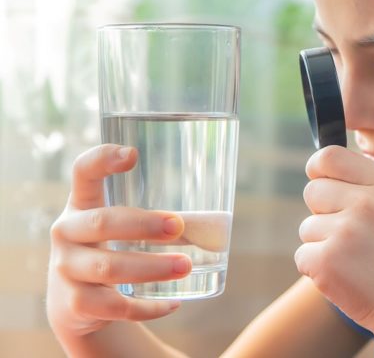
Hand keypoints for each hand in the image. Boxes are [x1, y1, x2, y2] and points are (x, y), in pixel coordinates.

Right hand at [46, 144, 191, 338]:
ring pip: (109, 268)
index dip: (102, 159)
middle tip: (179, 226)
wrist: (75, 306)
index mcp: (82, 204)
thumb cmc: (111, 251)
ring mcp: (67, 269)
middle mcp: (67, 232)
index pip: (84, 172)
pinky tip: (172, 304)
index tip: (133, 154)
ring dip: (152, 267)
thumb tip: (219, 223)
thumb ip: (155, 220)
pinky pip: (115, 307)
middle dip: (143, 224)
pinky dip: (147, 307)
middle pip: (102, 223)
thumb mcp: (121, 229)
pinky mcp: (75, 304)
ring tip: (185, 265)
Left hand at [295, 146, 373, 341]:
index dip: (318, 168)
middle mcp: (367, 203)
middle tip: (350, 235)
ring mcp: (346, 232)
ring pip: (307, 227)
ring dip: (322, 244)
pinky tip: (344, 275)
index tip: (320, 180)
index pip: (330, 156)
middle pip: (312, 191)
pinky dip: (317, 268)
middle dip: (322, 212)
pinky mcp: (326, 260)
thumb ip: (369, 182)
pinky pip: (302, 254)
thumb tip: (327, 163)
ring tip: (354, 258)